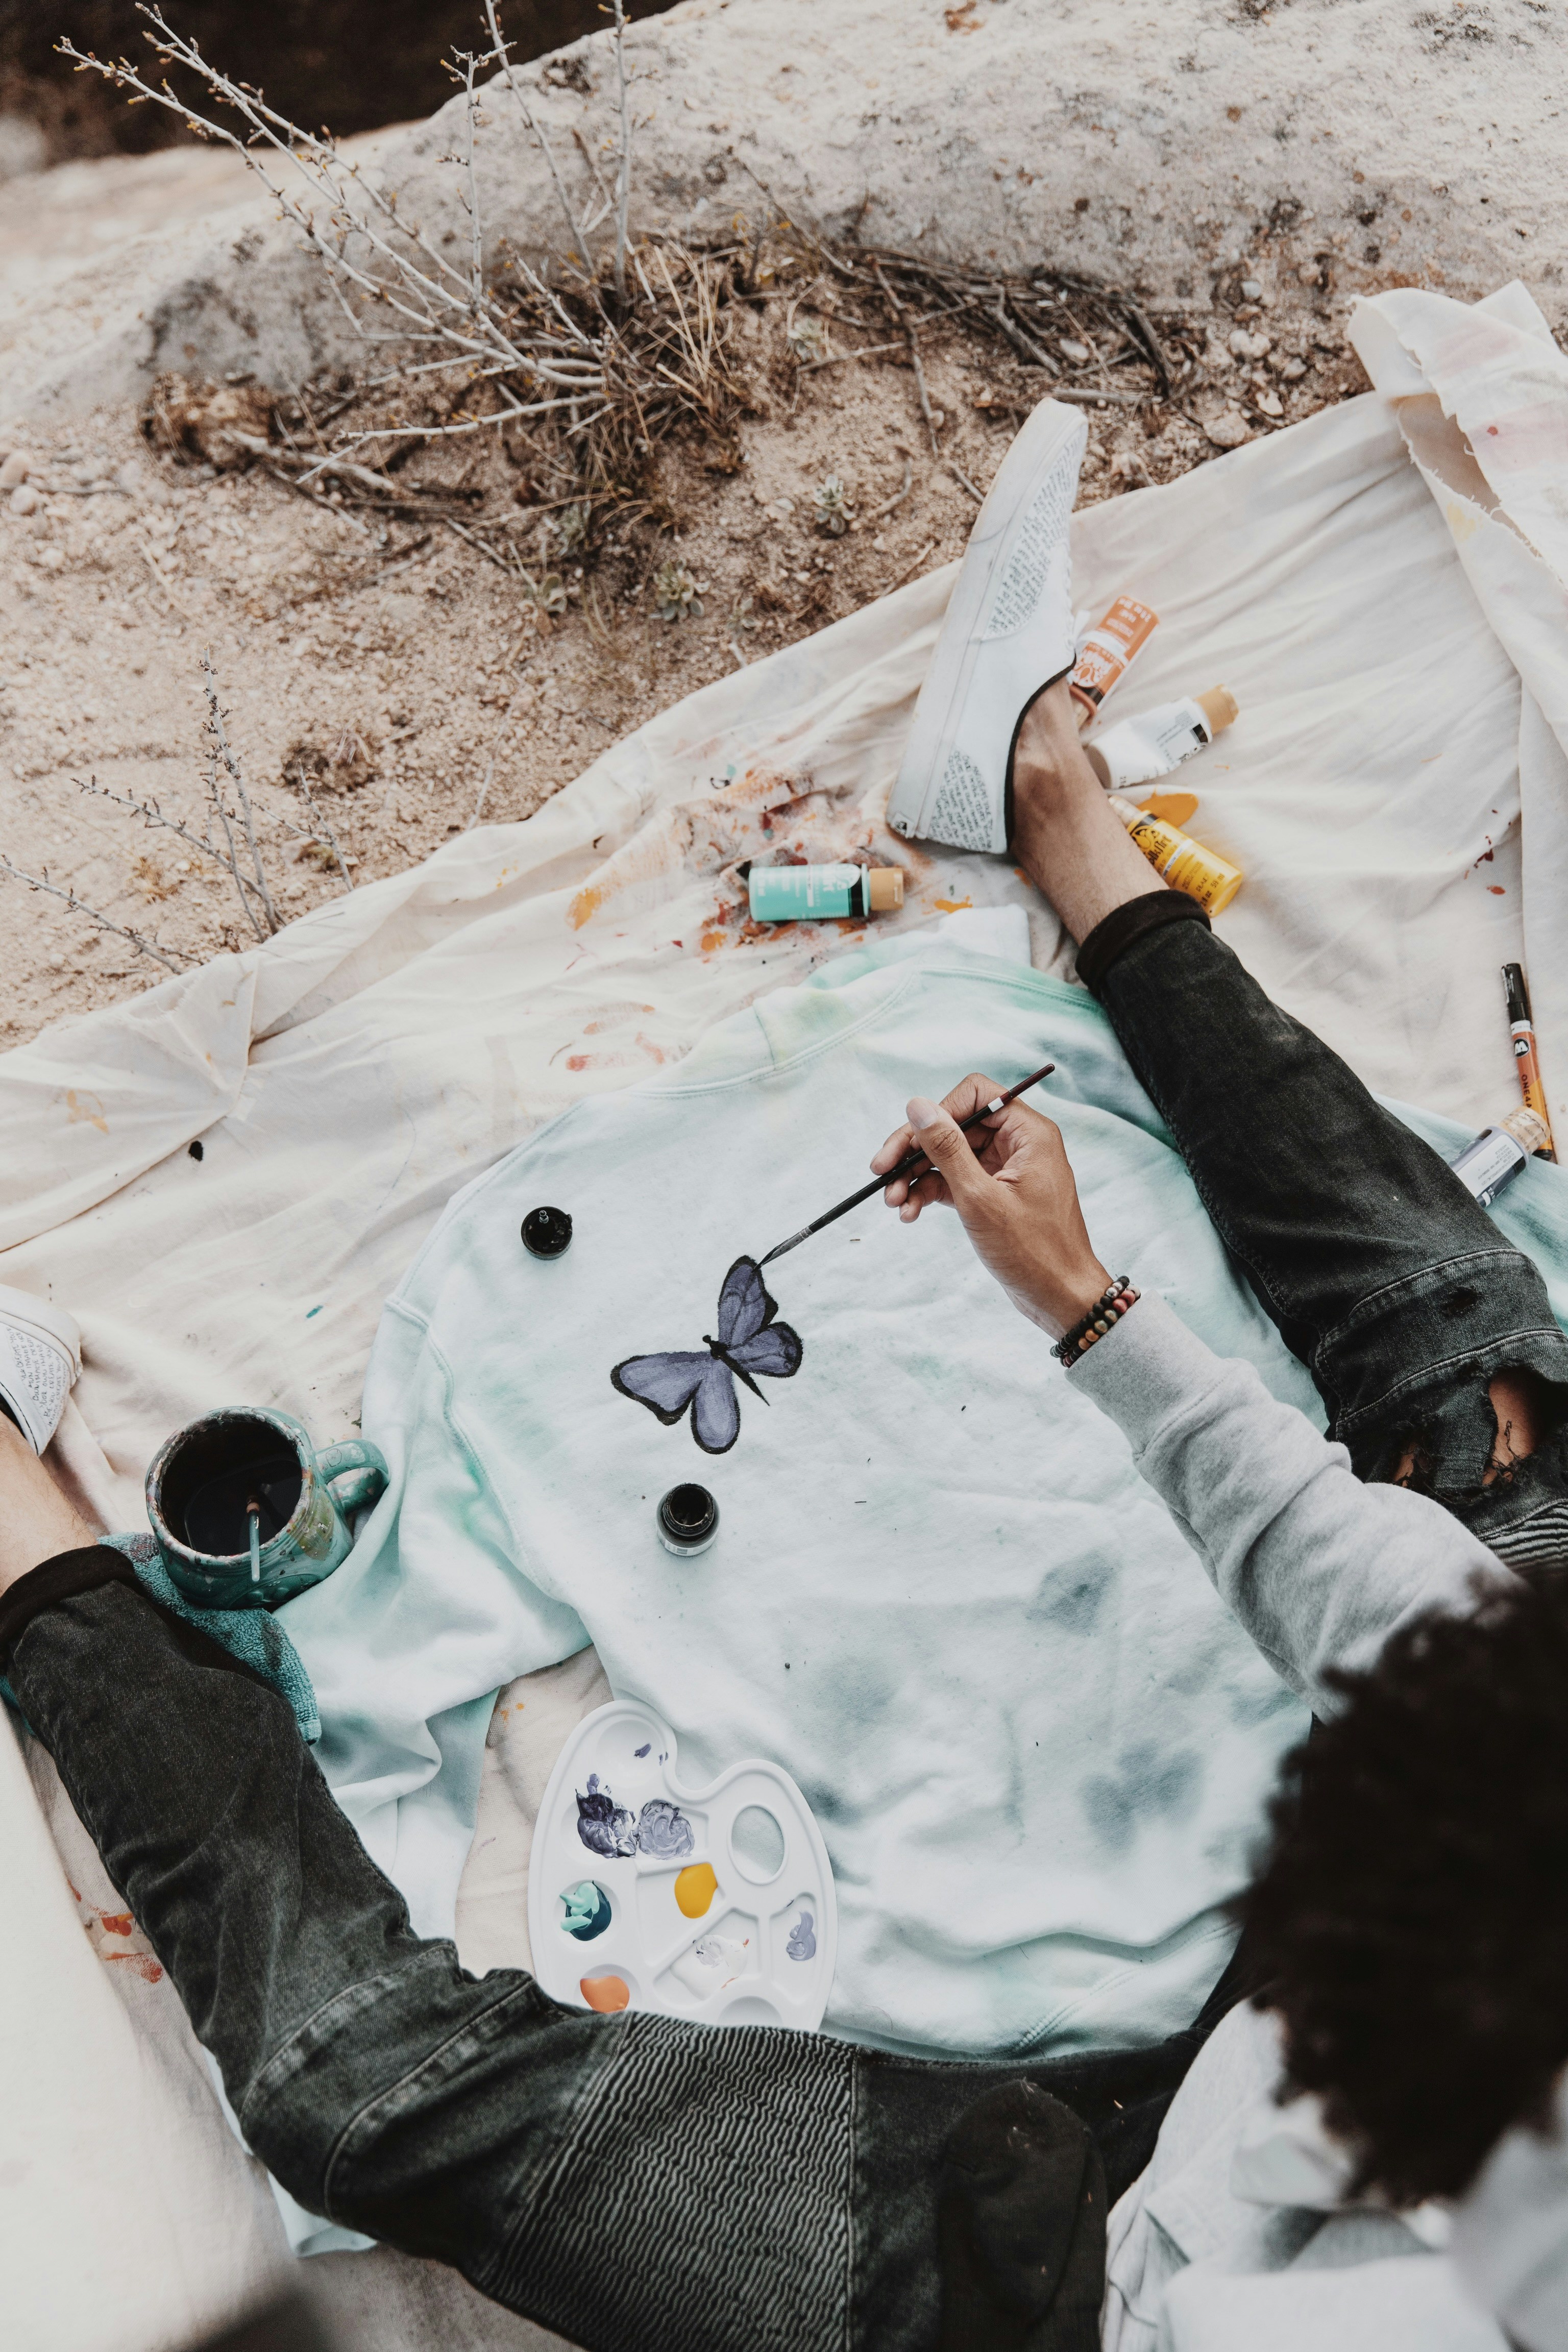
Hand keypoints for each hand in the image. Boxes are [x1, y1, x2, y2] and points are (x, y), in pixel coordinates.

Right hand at [870, 1074, 1111, 1337]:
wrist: (1059, 1298)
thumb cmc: (1034, 1251)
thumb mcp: (980, 1198)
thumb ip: (947, 1149)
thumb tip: (918, 1106)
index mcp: (1028, 1134)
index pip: (975, 1095)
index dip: (939, 1112)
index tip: (910, 1142)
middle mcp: (1018, 1145)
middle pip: (955, 1126)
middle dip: (915, 1150)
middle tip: (881, 1171)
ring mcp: (1005, 1170)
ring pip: (949, 1156)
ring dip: (916, 1176)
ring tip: (893, 1202)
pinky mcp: (994, 1194)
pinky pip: (954, 1181)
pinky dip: (930, 1193)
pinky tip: (909, 1212)